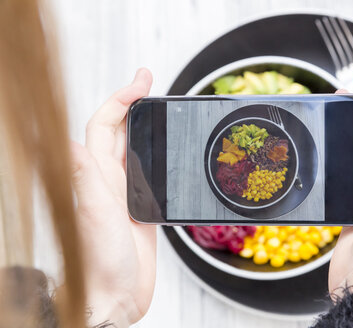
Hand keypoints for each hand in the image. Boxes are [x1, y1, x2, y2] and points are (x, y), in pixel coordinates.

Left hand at [71, 68, 155, 325]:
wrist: (117, 294)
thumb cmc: (102, 260)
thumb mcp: (94, 213)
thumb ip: (84, 177)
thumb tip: (68, 139)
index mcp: (97, 176)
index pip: (104, 126)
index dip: (120, 99)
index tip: (141, 82)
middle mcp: (109, 181)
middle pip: (119, 131)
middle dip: (132, 104)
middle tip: (150, 85)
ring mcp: (125, 194)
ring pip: (133, 150)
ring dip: (144, 127)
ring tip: (158, 111)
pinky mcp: (141, 208)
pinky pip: (147, 174)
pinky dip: (156, 157)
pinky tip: (166, 155)